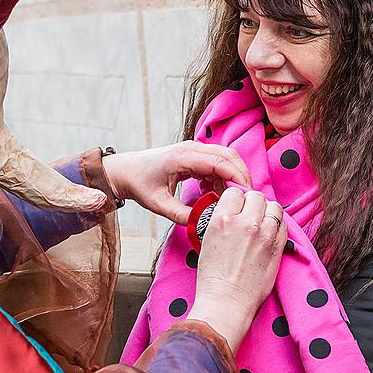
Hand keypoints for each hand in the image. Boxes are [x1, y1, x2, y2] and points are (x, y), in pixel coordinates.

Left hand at [101, 141, 250, 224]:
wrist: (125, 171)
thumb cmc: (139, 183)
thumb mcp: (159, 204)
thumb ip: (181, 215)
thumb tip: (202, 223)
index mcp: (183, 156)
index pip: (220, 162)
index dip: (237, 177)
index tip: (247, 194)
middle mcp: (191, 148)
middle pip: (229, 155)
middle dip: (241, 176)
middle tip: (247, 198)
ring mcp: (193, 150)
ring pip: (225, 158)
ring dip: (231, 178)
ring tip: (227, 200)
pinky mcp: (193, 156)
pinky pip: (216, 163)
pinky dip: (220, 178)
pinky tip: (212, 194)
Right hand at [186, 189, 285, 351]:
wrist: (227, 302)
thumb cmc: (214, 278)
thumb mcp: (207, 240)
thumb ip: (222, 220)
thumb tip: (234, 210)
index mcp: (222, 219)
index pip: (235, 193)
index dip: (236, 201)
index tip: (236, 208)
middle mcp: (245, 222)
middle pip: (256, 196)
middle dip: (252, 204)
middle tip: (249, 216)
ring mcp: (264, 233)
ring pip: (273, 206)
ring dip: (268, 212)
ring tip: (261, 224)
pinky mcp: (278, 246)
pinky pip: (283, 224)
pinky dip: (277, 226)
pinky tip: (269, 236)